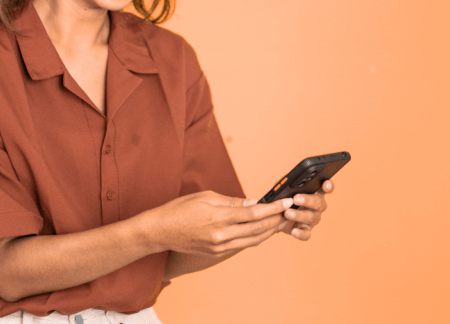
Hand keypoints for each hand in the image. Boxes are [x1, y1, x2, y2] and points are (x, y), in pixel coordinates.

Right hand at [149, 190, 291, 254]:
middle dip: (276, 220)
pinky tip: (261, 231)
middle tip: (289, 211)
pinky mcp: (216, 253)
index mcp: (220, 219)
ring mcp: (219, 247)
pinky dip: (254, 238)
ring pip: (252, 241)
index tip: (286, 202)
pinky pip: (241, 246)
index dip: (273, 208)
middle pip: (258, 229)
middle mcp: (222, 236)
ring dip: (269, 232)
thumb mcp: (206, 197)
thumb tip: (253, 203)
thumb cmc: (180, 209)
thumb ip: (232, 202)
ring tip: (280, 222)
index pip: (255, 213)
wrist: (160, 231)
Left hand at [279, 179, 333, 240]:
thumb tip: (285, 186)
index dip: (328, 186)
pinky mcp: (306, 231)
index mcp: (315, 192)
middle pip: (318, 202)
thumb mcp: (284, 189)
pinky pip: (306, 234)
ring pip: (311, 217)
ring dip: (299, 215)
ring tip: (287, 213)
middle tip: (296, 199)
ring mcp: (313, 219)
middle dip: (307, 200)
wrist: (277, 217)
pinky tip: (294, 231)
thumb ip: (286, 186)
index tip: (325, 184)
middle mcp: (317, 206)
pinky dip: (300, 233)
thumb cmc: (284, 199)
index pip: (326, 188)